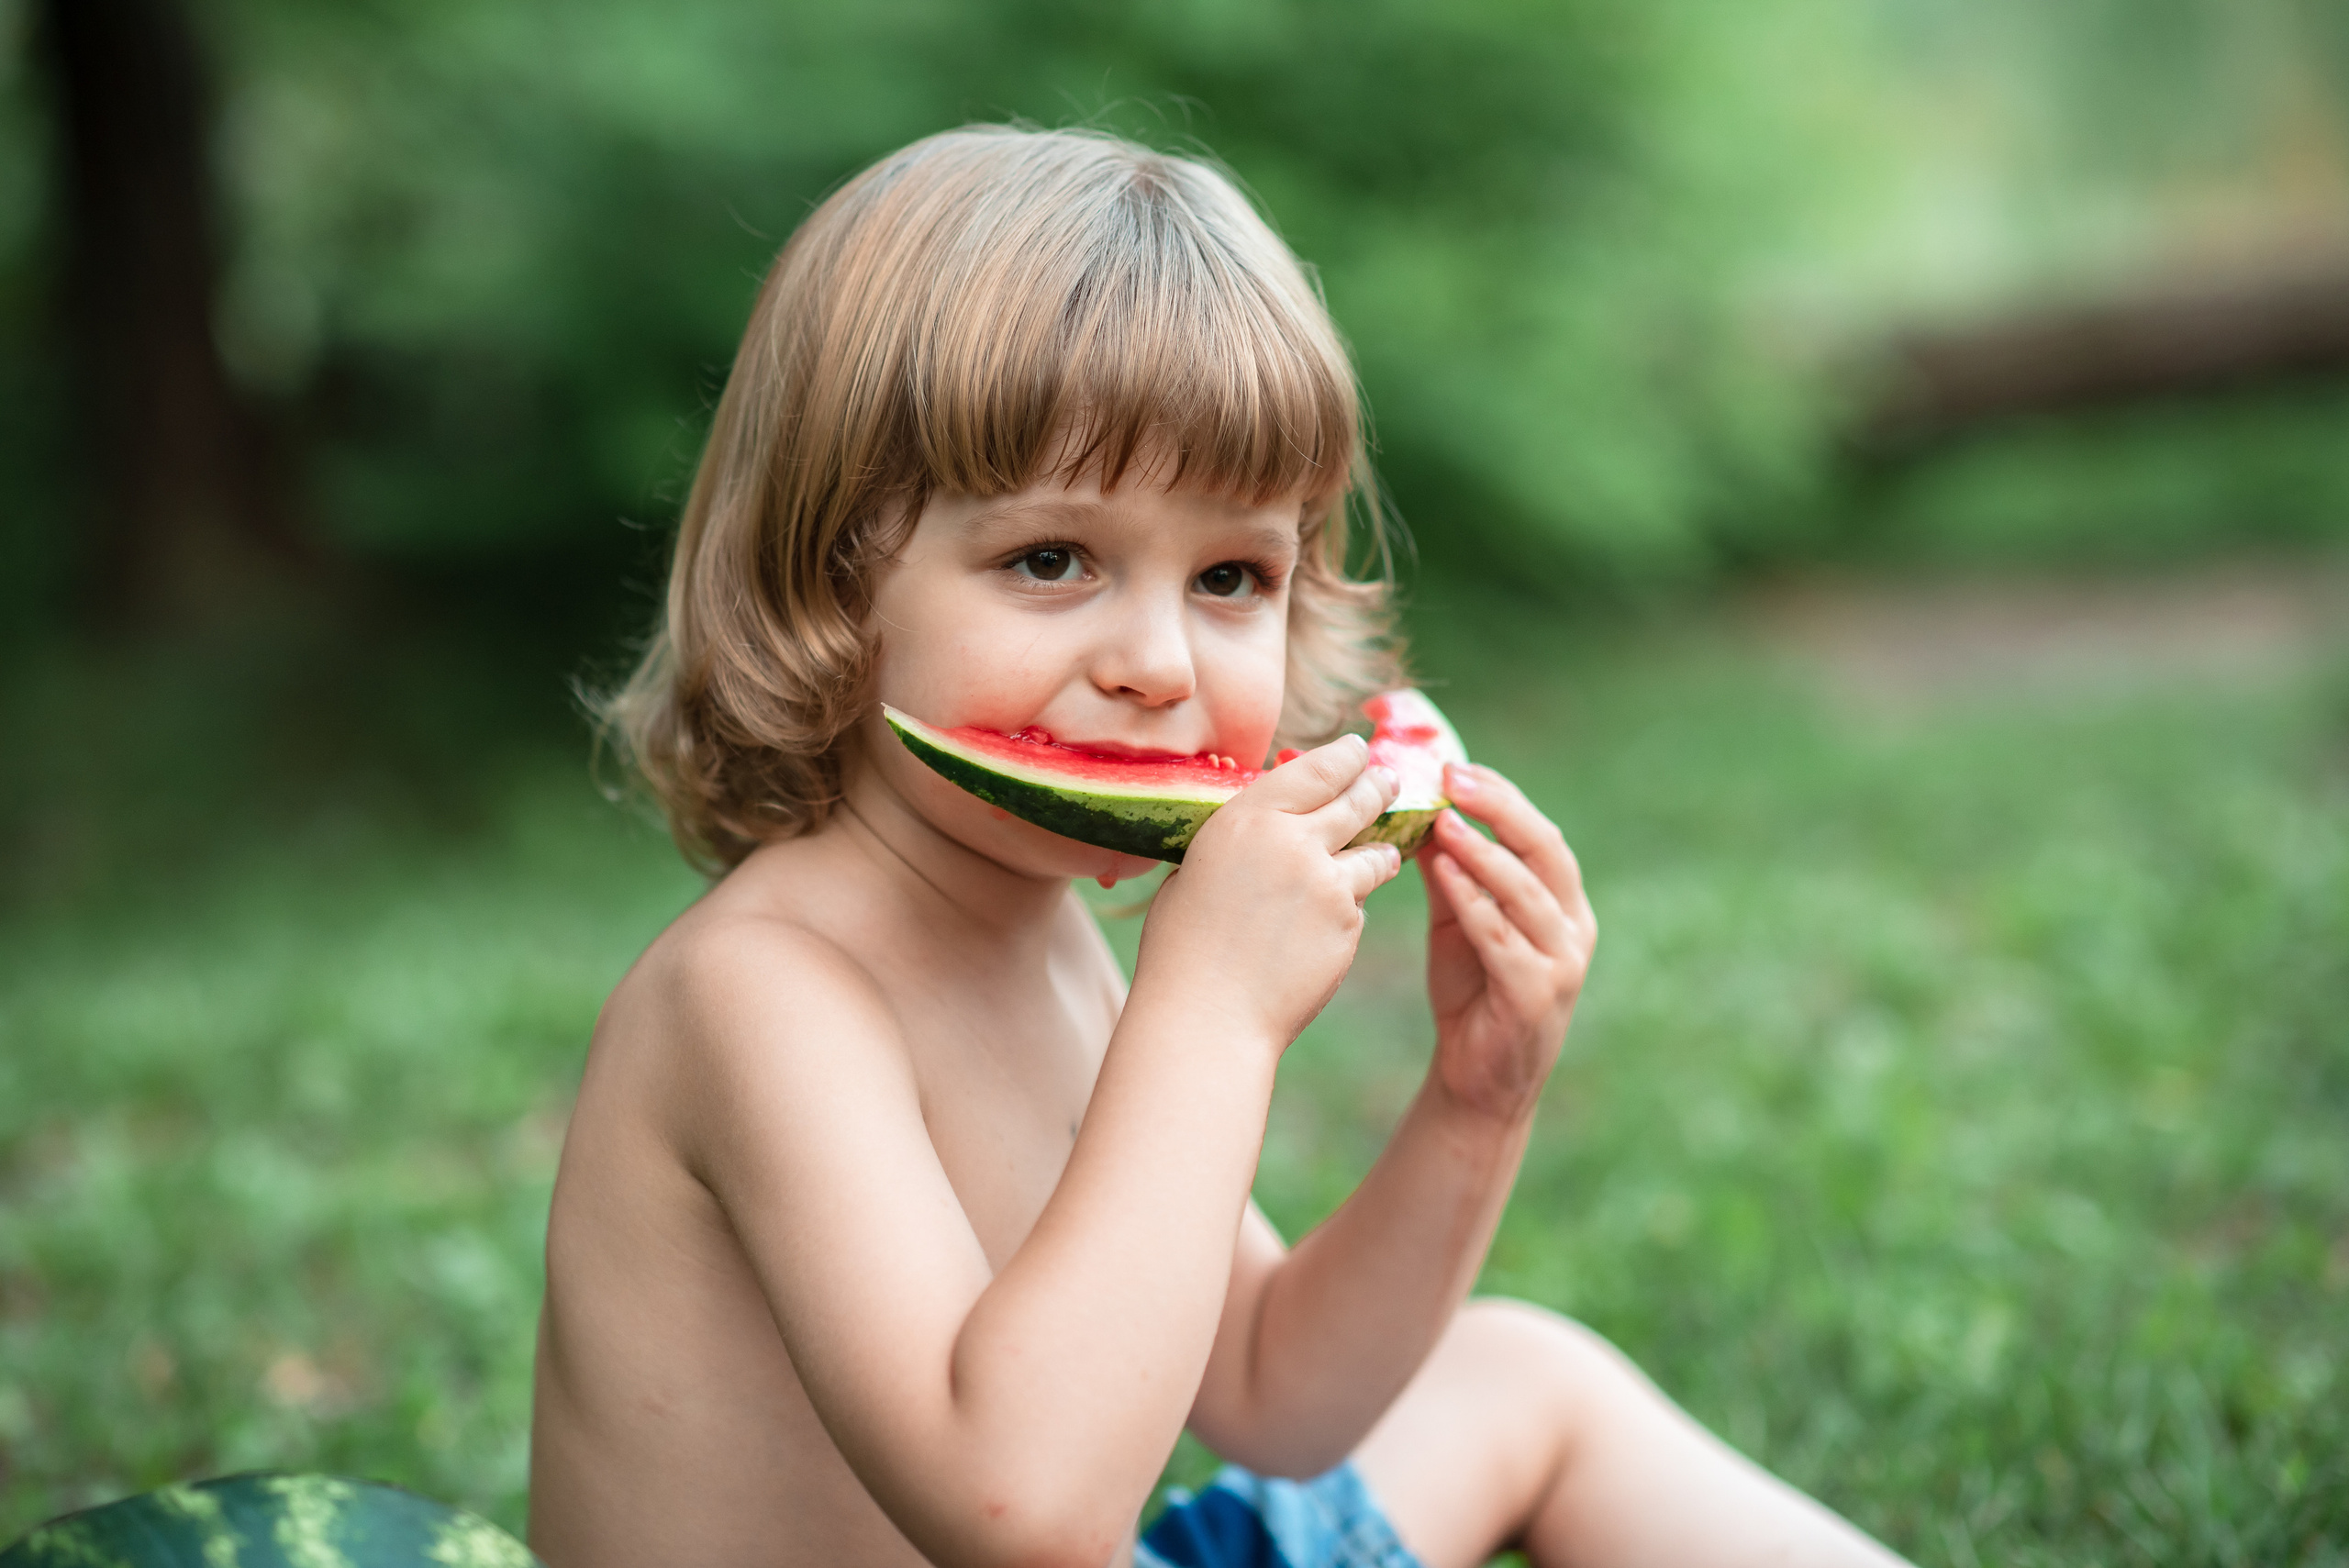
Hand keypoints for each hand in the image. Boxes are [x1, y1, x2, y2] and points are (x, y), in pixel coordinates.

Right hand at [1135, 736, 1405, 1051]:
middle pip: (1358, 798)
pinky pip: (1360, 905)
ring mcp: (1327, 882)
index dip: (1345, 756)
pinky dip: (1351, 910)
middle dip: (1379, 787)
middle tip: (1389, 782)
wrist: (1207, 1015)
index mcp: (1246, 818)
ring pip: (1375, 854)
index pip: (1315, 768)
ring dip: (1380, 853)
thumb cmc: (1184, 950)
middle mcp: (1292, 840)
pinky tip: (1326, 929)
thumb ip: (1240, 843)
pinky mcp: (1348, 923)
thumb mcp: (1195, 872)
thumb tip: (1266, 828)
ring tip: (1382, 854)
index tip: (1359, 750)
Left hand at [1420, 764, 1595, 1121]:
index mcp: (1561, 904)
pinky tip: (1444, 875)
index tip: (1458, 766)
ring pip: (1527, 893)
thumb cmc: (1472, 993)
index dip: (1503, 797)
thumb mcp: (1459, 922)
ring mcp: (1561, 964)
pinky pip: (1504, 939)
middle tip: (1453, 779)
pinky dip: (1475, 902)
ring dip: (1483, 852)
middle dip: (1500, 809)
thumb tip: (1421, 812)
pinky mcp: (1536, 996)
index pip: (1540, 835)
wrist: (1477, 1080)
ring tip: (1443, 820)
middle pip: (1545, 851)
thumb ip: (1450, 873)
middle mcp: (1573, 928)